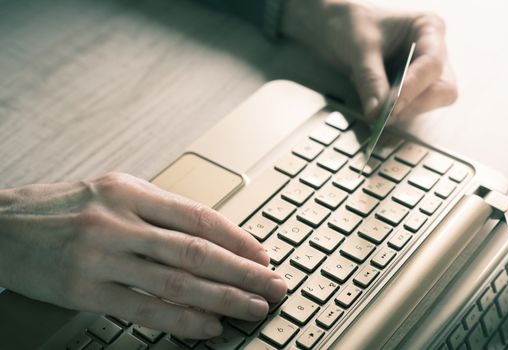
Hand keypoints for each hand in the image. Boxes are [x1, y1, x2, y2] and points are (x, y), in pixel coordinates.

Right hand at [0, 173, 286, 338]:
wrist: (4, 227)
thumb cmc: (67, 208)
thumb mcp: (115, 192)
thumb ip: (160, 209)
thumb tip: (212, 235)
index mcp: (131, 191)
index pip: (199, 216)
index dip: (238, 238)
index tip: (264, 255)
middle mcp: (119, 221)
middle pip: (196, 250)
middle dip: (243, 272)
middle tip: (274, 286)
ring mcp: (101, 257)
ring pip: (175, 281)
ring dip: (222, 298)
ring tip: (253, 308)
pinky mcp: (85, 290)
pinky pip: (143, 309)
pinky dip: (181, 320)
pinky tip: (209, 327)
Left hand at [282, 0, 457, 120]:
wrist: (335, 27)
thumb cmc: (352, 24)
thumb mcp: (359, 48)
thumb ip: (370, 79)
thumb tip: (376, 111)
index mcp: (428, 29)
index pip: (431, 65)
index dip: (412, 88)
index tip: (391, 106)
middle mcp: (432, 52)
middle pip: (441, 89)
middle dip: (413, 104)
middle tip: (383, 115)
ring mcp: (422, 73)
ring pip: (428, 103)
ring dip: (401, 111)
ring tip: (373, 105)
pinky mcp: (409, 89)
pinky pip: (409, 108)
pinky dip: (393, 113)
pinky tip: (374, 106)